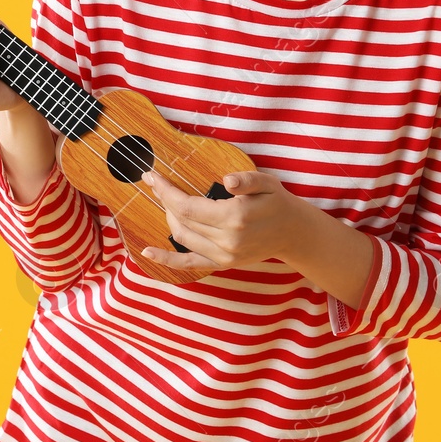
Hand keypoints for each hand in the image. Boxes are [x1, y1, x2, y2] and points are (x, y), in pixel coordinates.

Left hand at [137, 169, 320, 271]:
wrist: (292, 232)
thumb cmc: (277, 202)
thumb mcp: (267, 183)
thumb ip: (247, 180)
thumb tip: (226, 181)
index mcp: (234, 217)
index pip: (187, 206)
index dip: (166, 191)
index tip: (153, 177)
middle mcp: (226, 240)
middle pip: (182, 221)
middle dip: (164, 200)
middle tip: (156, 183)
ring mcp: (224, 255)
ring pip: (182, 238)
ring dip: (168, 219)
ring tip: (166, 201)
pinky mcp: (222, 264)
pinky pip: (189, 264)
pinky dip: (167, 259)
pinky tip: (147, 252)